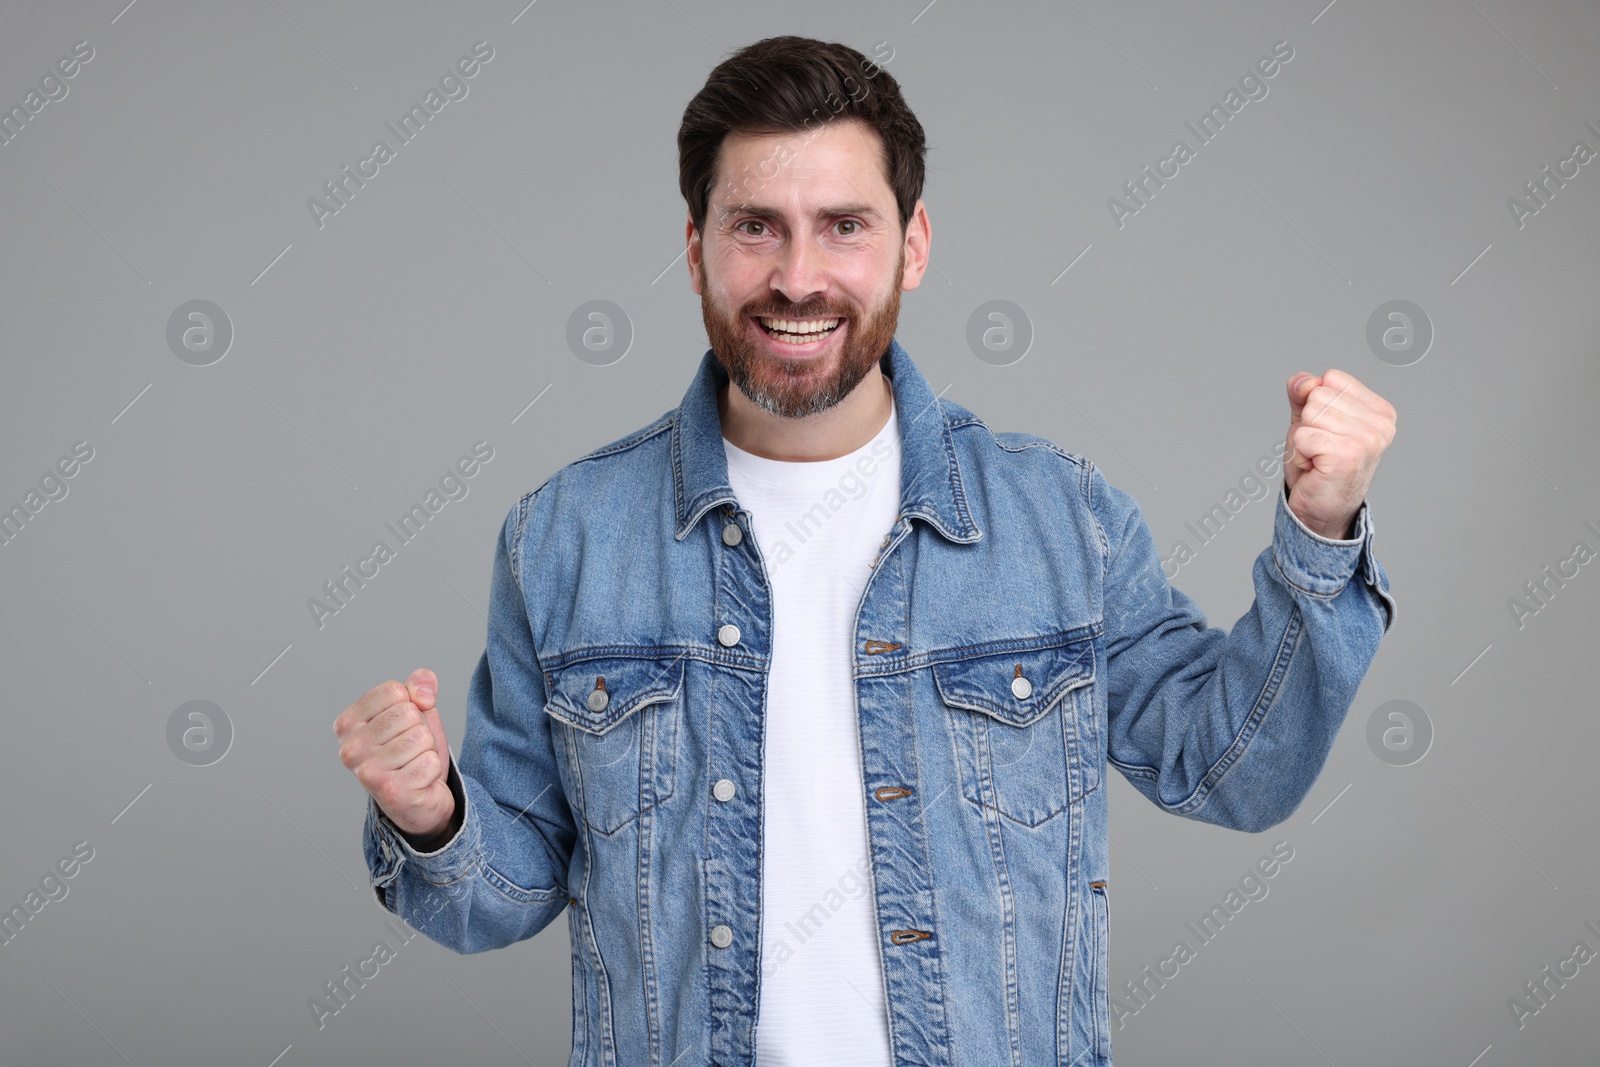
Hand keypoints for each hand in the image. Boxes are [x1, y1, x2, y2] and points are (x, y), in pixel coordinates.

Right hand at [334, 668, 454, 838]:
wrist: (419, 801)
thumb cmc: (412, 752)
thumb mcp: (416, 710)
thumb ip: (419, 686)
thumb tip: (423, 694)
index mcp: (347, 724)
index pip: (394, 691)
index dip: (411, 705)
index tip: (403, 726)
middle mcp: (349, 749)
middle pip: (408, 713)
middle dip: (420, 729)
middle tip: (410, 751)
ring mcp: (367, 772)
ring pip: (421, 737)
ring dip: (427, 750)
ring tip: (414, 764)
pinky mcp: (390, 791)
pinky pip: (430, 761)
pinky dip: (433, 769)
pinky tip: (418, 781)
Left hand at [1283, 369, 1395, 538]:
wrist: (1320, 510)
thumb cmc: (1317, 465)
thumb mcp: (1308, 421)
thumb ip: (1304, 394)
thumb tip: (1304, 380)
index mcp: (1380, 410)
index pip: (1331, 378)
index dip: (1314, 404)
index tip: (1325, 432)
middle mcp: (1382, 424)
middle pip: (1318, 396)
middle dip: (1307, 424)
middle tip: (1319, 450)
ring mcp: (1369, 440)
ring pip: (1310, 415)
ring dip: (1303, 441)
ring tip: (1318, 459)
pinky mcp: (1349, 455)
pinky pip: (1302, 436)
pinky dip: (1300, 454)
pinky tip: (1315, 469)